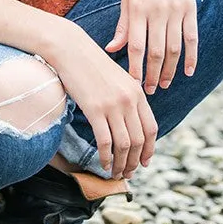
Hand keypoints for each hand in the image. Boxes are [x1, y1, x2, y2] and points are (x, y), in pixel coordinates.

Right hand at [46, 22, 157, 178]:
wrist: (71, 50)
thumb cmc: (91, 65)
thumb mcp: (118, 79)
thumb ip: (128, 98)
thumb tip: (130, 123)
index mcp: (137, 92)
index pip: (151, 129)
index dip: (149, 149)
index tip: (144, 162)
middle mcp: (129, 100)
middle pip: (139, 140)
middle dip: (134, 161)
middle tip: (127, 173)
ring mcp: (113, 105)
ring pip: (124, 144)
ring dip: (121, 163)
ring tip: (115, 173)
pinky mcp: (95, 109)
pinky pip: (105, 141)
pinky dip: (106, 157)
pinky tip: (102, 164)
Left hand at [105, 0, 197, 93]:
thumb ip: (122, 25)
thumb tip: (111, 49)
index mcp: (138, 9)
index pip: (135, 46)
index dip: (135, 68)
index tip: (133, 85)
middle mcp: (157, 11)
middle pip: (156, 52)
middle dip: (153, 75)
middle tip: (150, 91)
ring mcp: (176, 10)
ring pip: (174, 49)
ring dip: (170, 70)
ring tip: (165, 84)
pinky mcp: (190, 8)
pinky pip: (192, 38)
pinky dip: (191, 57)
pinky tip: (187, 71)